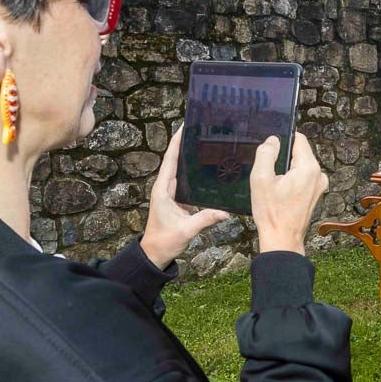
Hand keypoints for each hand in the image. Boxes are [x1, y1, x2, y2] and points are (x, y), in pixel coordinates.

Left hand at [140, 126, 230, 268]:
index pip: (170, 160)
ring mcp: (170, 193)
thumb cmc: (164, 241)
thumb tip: (225, 212)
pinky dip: (193, 172)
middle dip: (184, 144)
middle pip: (174, 160)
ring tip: (203, 143)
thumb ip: (205, 219)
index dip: (176, 143)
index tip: (183, 127)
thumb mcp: (186, 230)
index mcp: (162, 189)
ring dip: (188, 157)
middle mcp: (165, 188)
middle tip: (198, 129)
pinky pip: (185, 181)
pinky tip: (204, 167)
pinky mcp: (176, 200)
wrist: (155, 254)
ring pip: (180, 170)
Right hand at [250, 133, 326, 255]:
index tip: (271, 150)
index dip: (283, 140)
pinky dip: (292, 181)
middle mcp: (319, 175)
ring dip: (287, 170)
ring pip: (300, 166)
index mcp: (309, 167)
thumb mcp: (260, 179)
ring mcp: (319, 186)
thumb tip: (273, 140)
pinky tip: (280, 193)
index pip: (299, 139)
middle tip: (269, 172)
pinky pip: (303, 178)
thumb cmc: (272, 214)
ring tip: (274, 185)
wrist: (282, 240)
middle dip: (284, 158)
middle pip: (300, 152)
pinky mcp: (315, 195)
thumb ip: (266, 153)